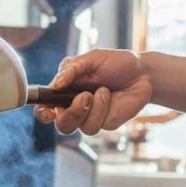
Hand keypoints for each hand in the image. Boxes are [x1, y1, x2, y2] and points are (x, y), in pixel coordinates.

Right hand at [35, 49, 152, 134]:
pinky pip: (100, 124)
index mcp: (65, 91)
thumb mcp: (91, 59)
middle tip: (84, 97)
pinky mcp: (107, 123)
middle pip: (63, 125)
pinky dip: (105, 107)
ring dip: (94, 108)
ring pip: (83, 127)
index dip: (43, 113)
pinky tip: (110, 95)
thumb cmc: (115, 63)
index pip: (46, 108)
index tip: (48, 111)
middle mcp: (75, 107)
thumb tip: (55, 84)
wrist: (142, 72)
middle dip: (72, 114)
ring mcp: (92, 116)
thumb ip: (71, 69)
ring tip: (104, 90)